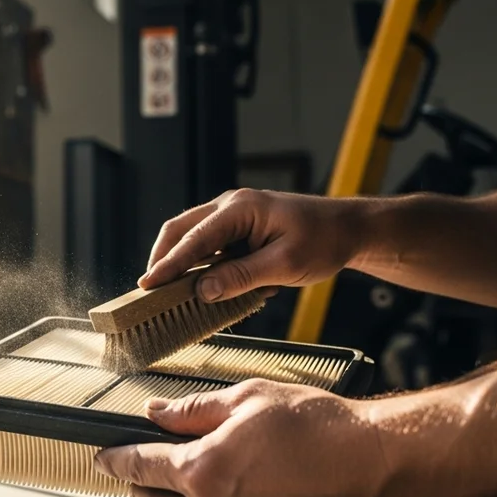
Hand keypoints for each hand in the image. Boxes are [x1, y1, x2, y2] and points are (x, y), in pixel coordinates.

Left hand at [93, 379, 396, 496]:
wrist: (379, 467)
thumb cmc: (323, 428)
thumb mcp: (248, 399)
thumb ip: (192, 409)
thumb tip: (156, 412)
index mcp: (202, 471)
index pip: (139, 466)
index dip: (116, 457)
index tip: (104, 455)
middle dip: (140, 487)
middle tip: (140, 470)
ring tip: (182, 486)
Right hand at [140, 189, 364, 302]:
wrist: (348, 229)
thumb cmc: (323, 241)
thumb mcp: (284, 265)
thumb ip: (242, 277)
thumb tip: (203, 290)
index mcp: (240, 209)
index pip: (193, 239)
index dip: (168, 264)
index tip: (147, 285)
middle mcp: (230, 206)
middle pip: (181, 230)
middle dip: (162, 258)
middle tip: (149, 289)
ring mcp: (234, 215)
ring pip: (192, 237)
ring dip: (180, 262)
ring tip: (168, 291)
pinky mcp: (239, 228)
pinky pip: (210, 244)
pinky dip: (199, 264)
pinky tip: (200, 285)